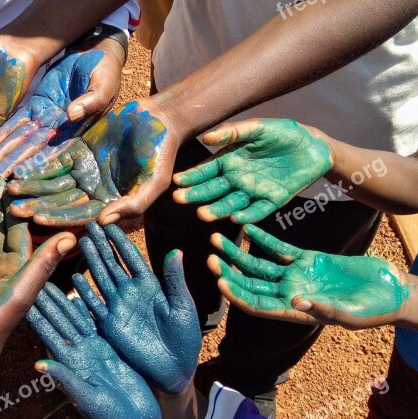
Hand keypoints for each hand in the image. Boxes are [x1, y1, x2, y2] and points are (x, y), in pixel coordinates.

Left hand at [0, 38, 123, 178]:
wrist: (97, 50)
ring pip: (21, 137)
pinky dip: (4, 131)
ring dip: (4, 151)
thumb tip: (71, 115)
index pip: (55, 150)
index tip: (20, 175)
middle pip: (33, 149)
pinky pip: (17, 119)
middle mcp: (59, 127)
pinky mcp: (37, 103)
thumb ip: (90, 101)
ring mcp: (46, 116)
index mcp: (77, 128)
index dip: (37, 163)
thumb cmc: (106, 70)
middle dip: (13, 163)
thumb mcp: (104, 85)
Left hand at [7, 100, 175, 225]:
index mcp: (109, 203)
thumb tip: (104, 222)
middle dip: (37, 206)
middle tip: (13, 209)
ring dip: (32, 189)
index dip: (59, 218)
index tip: (37, 219)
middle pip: (60, 202)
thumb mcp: (153, 182)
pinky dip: (37, 167)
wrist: (159, 120)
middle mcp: (93, 191)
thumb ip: (133, 204)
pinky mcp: (77, 152)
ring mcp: (83, 172)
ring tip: (10, 191)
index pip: (79, 216)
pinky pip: (54, 162)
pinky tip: (19, 171)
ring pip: (53, 184)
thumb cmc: (161, 153)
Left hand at [27, 283, 159, 418]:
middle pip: (60, 323)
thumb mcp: (88, 400)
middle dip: (47, 303)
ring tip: (50, 284)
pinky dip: (87, 311)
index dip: (36, 318)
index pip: (49, 337)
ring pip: (75, 322)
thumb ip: (66, 379)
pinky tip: (77, 296)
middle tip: (33, 280)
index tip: (24, 298)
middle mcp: (78, 356)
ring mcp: (92, 353)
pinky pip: (95, 327)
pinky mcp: (108, 352)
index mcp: (70, 367)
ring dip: (63, 303)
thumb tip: (38, 364)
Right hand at [75, 223, 200, 393]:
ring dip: (92, 261)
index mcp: (150, 285)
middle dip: (101, 244)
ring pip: (102, 278)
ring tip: (81, 242)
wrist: (175, 369)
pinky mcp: (110, 324)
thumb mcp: (182, 306)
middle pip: (113, 263)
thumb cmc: (184, 338)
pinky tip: (75, 278)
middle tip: (90, 225)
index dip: (121, 241)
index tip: (110, 223)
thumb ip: (174, 280)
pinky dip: (85, 292)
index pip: (132, 257)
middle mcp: (131, 292)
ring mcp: (119, 307)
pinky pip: (94, 305)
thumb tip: (176, 251)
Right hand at [173, 119, 332, 222]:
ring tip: (203, 214)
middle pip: (213, 190)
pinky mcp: (272, 201)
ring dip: (217, 209)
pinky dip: (248, 215)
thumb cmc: (283, 133)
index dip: (192, 176)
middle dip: (197, 195)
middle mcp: (237, 178)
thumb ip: (233, 132)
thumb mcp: (258, 128)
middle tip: (181, 199)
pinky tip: (236, 218)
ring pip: (230, 203)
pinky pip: (257, 211)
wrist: (314, 146)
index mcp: (230, 160)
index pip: (206, 171)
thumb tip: (206, 138)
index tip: (177, 181)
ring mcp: (253, 191)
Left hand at [209, 224, 414, 329]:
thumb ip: (322, 308)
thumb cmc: (372, 311)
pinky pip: (278, 249)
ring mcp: (296, 274)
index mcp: (293, 310)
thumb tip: (295, 300)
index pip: (256, 304)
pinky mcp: (308, 259)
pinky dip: (262, 239)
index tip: (219, 281)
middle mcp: (288, 292)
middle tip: (209, 255)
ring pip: (257, 264)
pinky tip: (246, 227)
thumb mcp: (348, 314)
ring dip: (237, 253)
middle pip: (249, 282)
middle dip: (227, 271)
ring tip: (217, 237)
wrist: (390, 292)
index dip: (236, 295)